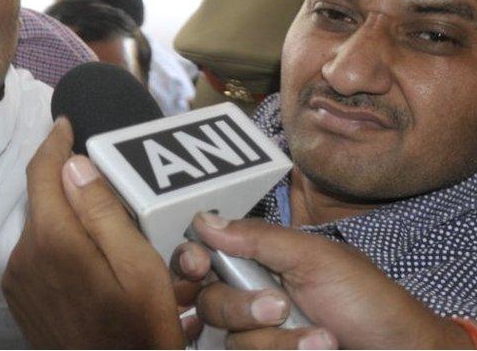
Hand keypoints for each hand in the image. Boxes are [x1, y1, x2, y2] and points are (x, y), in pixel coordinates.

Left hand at [2, 118, 184, 348]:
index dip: (54, 143)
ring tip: (108, 238)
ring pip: (41, 227)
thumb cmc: (138, 332)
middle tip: (111, 191)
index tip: (65, 123)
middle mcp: (24, 254)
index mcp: (53, 240)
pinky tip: (89, 265)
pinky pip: (36, 254)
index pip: (43, 173)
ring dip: (67, 219)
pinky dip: (58, 246)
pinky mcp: (18, 298)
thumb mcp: (138, 269)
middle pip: (44, 199)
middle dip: (71, 187)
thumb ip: (102, 211)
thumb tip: (73, 163)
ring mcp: (17, 279)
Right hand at [171, 213, 470, 348]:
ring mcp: (259, 336)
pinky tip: (316, 349)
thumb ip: (259, 238)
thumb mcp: (316, 259)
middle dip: (240, 306)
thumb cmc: (368, 301)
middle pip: (207, 300)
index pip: (202, 257)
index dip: (190, 260)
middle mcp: (249, 299)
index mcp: (257, 262)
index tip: (198, 263)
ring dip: (278, 341)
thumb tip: (203, 220)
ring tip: (323, 339)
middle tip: (279, 306)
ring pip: (230, 339)